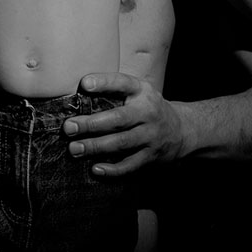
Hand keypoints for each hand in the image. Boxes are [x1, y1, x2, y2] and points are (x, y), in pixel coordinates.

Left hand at [63, 73, 184, 176]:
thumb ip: (114, 92)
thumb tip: (76, 97)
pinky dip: (113, 169)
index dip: (104, 83)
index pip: (122, 83)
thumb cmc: (148, 108)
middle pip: (119, 119)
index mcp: (142, 91)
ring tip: (74, 149)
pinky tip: (95, 169)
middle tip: (69, 127)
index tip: (84, 84)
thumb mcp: (138, 92)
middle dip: (92, 124)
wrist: (182, 130)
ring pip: (122, 143)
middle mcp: (148, 112)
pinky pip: (130, 164)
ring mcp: (151, 135)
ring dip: (96, 147)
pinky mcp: (151, 156)